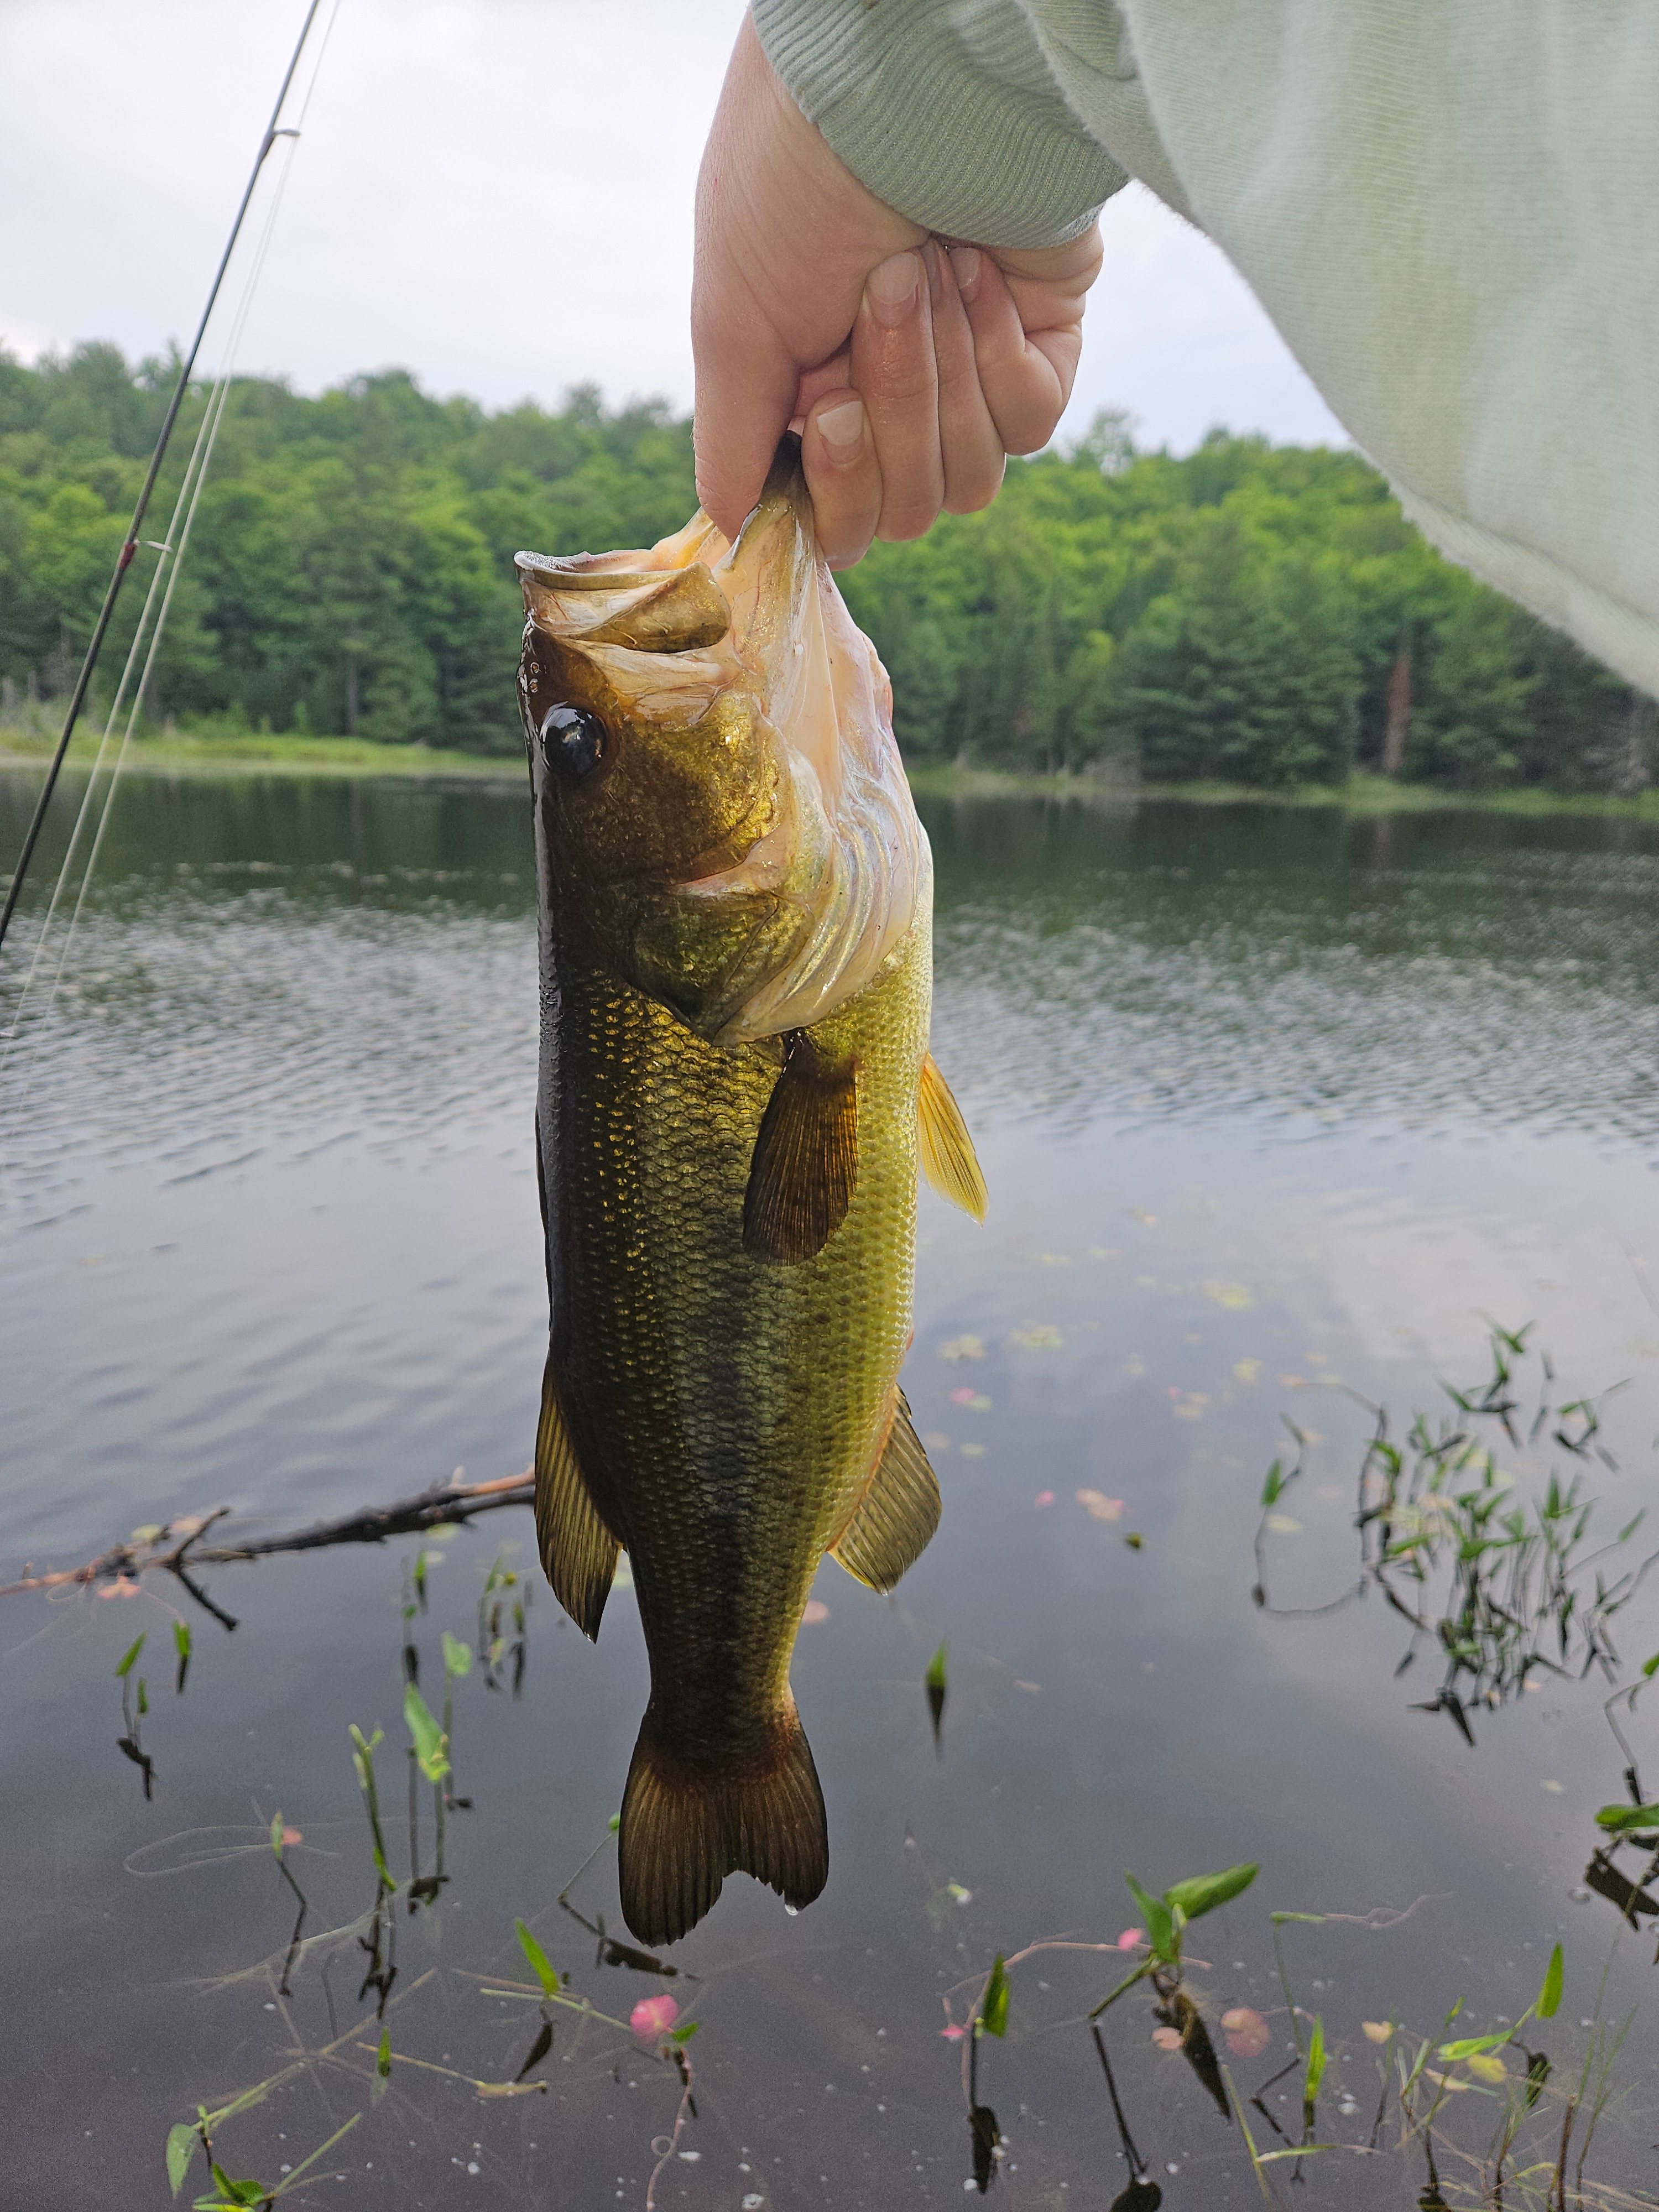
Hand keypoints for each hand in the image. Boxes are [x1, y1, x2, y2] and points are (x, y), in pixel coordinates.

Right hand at [692, 15, 1100, 566]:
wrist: (900, 91)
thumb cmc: (794, 188)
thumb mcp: (732, 320)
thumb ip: (732, 440)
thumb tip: (728, 527)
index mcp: (811, 403)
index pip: (840, 525)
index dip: (841, 491)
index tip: (828, 415)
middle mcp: (889, 401)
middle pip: (907, 510)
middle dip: (895, 410)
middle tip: (878, 297)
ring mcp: (967, 379)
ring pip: (968, 479)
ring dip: (938, 380)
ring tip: (920, 271)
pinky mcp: (1039, 350)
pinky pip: (1028, 420)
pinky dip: (997, 352)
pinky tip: (979, 272)